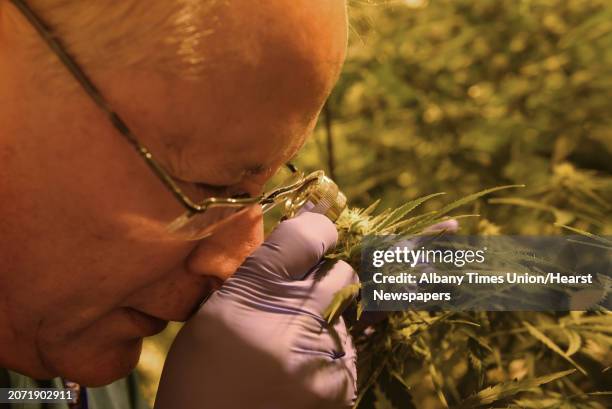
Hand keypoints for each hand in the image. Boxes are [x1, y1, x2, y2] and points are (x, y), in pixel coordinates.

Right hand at [154, 212, 357, 408]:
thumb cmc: (203, 377)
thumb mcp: (215, 314)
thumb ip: (258, 273)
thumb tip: (301, 227)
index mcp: (253, 295)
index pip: (307, 236)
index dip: (316, 228)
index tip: (315, 230)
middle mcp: (295, 320)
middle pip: (341, 273)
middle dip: (325, 277)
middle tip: (299, 296)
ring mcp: (324, 356)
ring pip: (346, 311)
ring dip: (326, 318)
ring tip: (289, 345)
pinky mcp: (342, 385)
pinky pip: (347, 347)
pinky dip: (329, 351)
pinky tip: (301, 367)